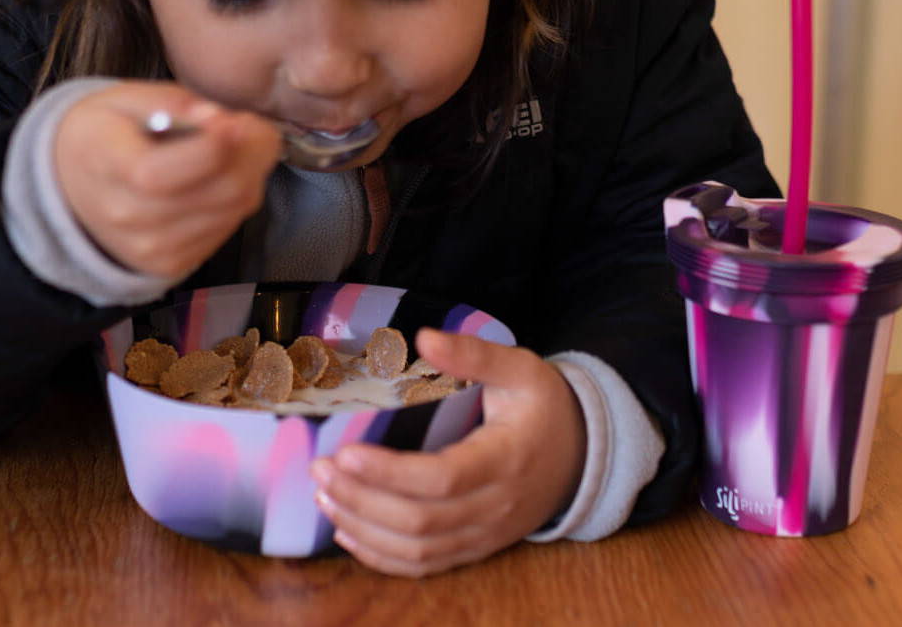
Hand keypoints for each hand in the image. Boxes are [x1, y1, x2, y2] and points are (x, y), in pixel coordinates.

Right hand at [52, 81, 280, 278]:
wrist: (70, 186)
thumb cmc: (103, 133)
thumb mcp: (124, 99)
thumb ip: (173, 103)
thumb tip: (218, 119)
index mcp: (108, 168)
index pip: (165, 173)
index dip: (213, 146)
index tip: (233, 119)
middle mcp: (130, 218)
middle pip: (221, 191)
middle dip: (252, 151)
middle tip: (248, 125)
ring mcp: (153, 248)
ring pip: (236, 208)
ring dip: (251, 172)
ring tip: (234, 146)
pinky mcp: (173, 264)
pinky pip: (229, 226)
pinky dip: (237, 198)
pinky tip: (220, 177)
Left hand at [310, 329, 585, 575]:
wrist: (580, 454)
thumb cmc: (544, 406)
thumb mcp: (520, 368)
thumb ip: (473, 354)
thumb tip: (424, 336)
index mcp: (506, 460)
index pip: (443, 479)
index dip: (390, 473)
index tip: (346, 452)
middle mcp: (495, 507)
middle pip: (421, 521)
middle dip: (363, 499)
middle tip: (320, 469)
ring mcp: (485, 534)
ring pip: (417, 550)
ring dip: (364, 528)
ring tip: (324, 496)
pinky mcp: (475, 548)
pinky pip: (424, 565)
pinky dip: (381, 556)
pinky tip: (347, 531)